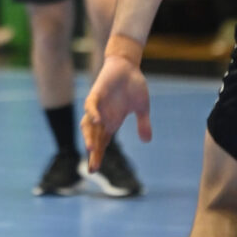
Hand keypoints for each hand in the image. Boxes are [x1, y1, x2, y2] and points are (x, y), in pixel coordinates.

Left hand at [80, 56, 152, 172]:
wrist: (128, 66)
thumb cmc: (133, 86)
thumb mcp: (142, 108)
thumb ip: (143, 124)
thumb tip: (147, 141)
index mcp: (112, 122)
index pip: (102, 142)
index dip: (97, 155)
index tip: (94, 170)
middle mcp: (103, 116)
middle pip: (94, 138)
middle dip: (93, 153)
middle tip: (92, 168)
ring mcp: (98, 105)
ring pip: (88, 124)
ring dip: (89, 136)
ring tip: (91, 149)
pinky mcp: (97, 93)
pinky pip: (91, 105)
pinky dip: (93, 113)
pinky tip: (96, 121)